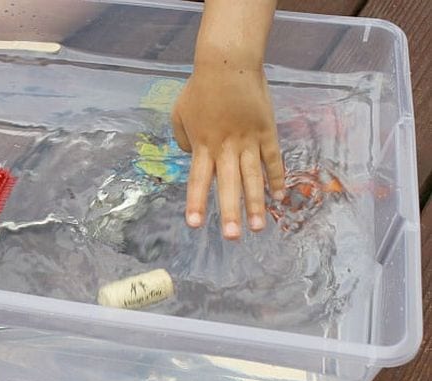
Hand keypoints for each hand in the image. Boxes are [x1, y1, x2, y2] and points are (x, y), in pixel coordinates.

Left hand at [172, 64, 284, 239]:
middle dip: (230, 212)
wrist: (228, 63)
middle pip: (228, 185)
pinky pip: (272, 160)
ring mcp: (249, 141)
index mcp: (202, 145)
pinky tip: (279, 198)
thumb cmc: (200, 89)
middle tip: (233, 237)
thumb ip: (183, 140)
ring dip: (256, 204)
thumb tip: (191, 155)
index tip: (194, 225)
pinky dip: (277, 179)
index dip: (196, 203)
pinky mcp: (266, 133)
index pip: (198, 180)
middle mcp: (225, 148)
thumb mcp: (179, 114)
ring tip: (259, 228)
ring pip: (253, 178)